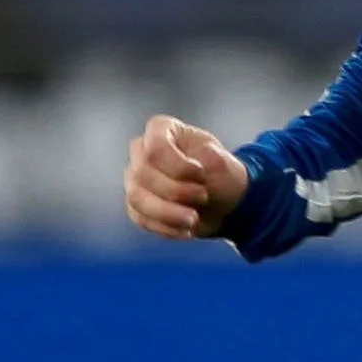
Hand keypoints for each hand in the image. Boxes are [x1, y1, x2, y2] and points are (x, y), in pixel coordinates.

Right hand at [122, 115, 247, 239]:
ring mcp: (135, 178)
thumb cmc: (223, 175)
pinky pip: (140, 217)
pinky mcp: (136, 204)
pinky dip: (164, 227)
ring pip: (136, 198)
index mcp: (162, 129)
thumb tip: (206, 153)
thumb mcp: (226, 164)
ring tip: (193, 221)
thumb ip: (216, 159)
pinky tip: (186, 232)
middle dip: (175, 191)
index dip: (177, 166)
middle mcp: (141, 151)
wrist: (224, 202)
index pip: (154, 147)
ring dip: (167, 213)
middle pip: (142, 173)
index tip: (201, 174)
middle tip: (203, 197)